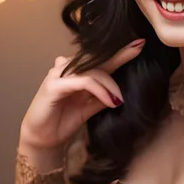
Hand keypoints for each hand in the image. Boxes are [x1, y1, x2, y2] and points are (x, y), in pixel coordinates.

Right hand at [19, 39, 144, 149]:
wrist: (44, 138)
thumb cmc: (65, 120)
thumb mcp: (91, 108)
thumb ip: (104, 96)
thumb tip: (122, 91)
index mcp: (78, 72)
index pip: (101, 60)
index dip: (120, 53)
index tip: (139, 44)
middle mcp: (68, 68)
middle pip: (97, 59)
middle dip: (119, 55)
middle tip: (138, 48)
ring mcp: (59, 74)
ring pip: (92, 70)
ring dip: (110, 84)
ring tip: (119, 98)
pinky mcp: (54, 85)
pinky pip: (83, 82)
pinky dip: (99, 90)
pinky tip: (110, 101)